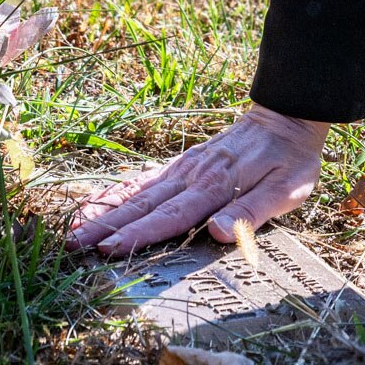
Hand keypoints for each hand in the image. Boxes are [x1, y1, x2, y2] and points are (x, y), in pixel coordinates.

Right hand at [65, 105, 330, 255]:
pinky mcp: (185, 163)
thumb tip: (217, 232)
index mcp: (215, 186)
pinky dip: (121, 188)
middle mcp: (193, 176)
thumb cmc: (291, 160)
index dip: (138, 234)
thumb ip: (251, 212)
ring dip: (106, 208)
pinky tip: (100, 198)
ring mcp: (185, 168)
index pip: (170, 216)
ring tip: (74, 224)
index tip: (107, 248)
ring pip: (138, 190)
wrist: (287, 116)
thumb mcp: (286, 190)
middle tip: (73, 244)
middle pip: (144, 205)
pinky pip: (147, 177)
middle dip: (107, 225)